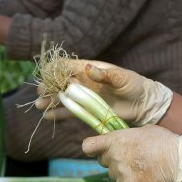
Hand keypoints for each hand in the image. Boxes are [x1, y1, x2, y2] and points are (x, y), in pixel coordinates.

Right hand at [36, 60, 172, 125]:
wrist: (142, 103)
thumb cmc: (134, 85)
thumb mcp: (122, 78)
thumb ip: (105, 74)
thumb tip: (87, 69)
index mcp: (90, 69)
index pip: (68, 66)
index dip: (56, 69)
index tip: (46, 74)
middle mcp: (84, 82)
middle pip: (61, 83)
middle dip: (49, 87)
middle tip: (40, 93)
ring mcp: (85, 96)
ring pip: (63, 98)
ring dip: (50, 101)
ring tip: (39, 106)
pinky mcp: (87, 110)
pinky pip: (70, 111)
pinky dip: (59, 113)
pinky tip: (48, 116)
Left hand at [82, 125, 181, 181]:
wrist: (178, 159)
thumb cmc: (163, 140)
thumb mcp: (142, 130)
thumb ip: (126, 136)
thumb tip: (121, 139)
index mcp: (115, 139)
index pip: (88, 146)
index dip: (92, 148)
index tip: (97, 149)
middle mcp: (114, 155)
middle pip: (102, 161)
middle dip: (112, 159)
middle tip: (129, 158)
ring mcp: (120, 171)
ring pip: (112, 174)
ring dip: (121, 172)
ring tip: (139, 168)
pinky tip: (140, 179)